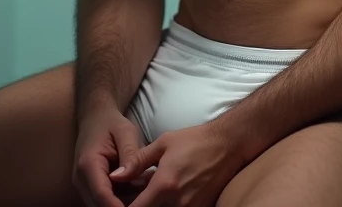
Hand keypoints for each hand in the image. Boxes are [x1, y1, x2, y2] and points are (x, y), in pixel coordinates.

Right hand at [73, 107, 149, 206]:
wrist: (95, 117)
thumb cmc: (112, 123)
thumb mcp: (126, 132)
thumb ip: (130, 154)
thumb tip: (129, 176)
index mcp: (89, 164)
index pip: (102, 195)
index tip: (141, 206)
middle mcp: (81, 179)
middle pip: (101, 205)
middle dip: (125, 206)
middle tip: (149, 197)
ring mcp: (83, 185)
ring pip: (102, 206)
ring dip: (123, 204)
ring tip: (145, 190)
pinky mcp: (88, 188)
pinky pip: (103, 201)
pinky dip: (120, 199)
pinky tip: (137, 189)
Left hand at [109, 122, 239, 206]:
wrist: (227, 145)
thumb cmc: (193, 141)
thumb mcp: (162, 144)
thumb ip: (137, 162)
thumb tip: (115, 176)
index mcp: (164, 185)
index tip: (121, 201)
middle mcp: (177, 203)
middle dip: (141, 206)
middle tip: (138, 195)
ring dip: (156, 205)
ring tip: (154, 193)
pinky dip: (171, 206)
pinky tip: (168, 195)